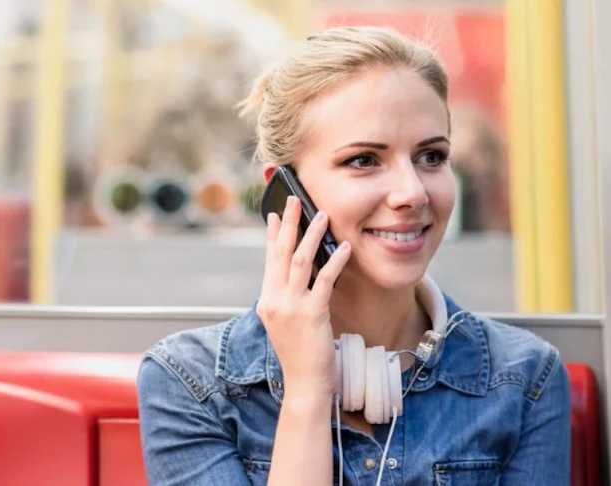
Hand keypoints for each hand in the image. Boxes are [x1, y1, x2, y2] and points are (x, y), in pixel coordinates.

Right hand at [256, 196, 351, 398]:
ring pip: (300, 261)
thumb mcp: (285, 323)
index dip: (272, 236)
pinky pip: (324, 280)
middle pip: (280, 254)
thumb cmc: (300, 356)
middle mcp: (275, 300)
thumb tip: (297, 275)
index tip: (276, 214)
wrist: (305, 384)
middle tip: (294, 200)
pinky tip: (344, 248)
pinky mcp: (312, 314)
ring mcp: (291, 307)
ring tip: (321, 215)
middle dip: (288, 224)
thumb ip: (287, 299)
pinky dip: (334, 261)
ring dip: (311, 235)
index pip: (269, 261)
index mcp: (267, 301)